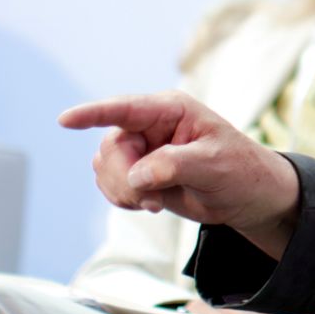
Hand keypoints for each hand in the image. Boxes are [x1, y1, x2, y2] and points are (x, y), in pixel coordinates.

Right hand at [58, 93, 301, 256]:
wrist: (249, 197)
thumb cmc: (241, 170)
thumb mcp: (214, 164)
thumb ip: (174, 166)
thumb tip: (137, 176)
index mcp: (171, 110)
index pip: (126, 108)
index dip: (94, 113)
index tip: (65, 120)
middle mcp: (151, 127)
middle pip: (111, 149)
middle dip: (125, 179)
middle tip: (152, 199)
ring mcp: (142, 150)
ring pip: (106, 168)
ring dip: (124, 192)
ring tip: (156, 202)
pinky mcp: (138, 174)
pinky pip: (111, 185)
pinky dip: (124, 200)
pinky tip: (150, 204)